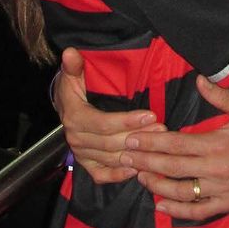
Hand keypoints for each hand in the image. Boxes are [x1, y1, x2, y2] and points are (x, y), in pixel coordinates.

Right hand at [55, 46, 165, 183]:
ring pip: (112, 158)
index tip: (151, 115)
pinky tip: (138, 170)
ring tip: (159, 144)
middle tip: (162, 129)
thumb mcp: (73, 74)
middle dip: (138, 136)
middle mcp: (76, 139)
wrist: (66, 105)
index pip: (103, 124)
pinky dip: (119, 175)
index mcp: (74, 118)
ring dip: (136, 154)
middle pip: (111, 143)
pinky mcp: (87, 164)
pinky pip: (102, 175)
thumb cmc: (75, 87)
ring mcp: (81, 154)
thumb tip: (70, 52)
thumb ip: (74, 65)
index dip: (127, 121)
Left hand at [128, 75, 228, 220]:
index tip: (133, 140)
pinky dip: (178, 211)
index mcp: (218, 143)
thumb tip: (198, 80)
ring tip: (139, 177)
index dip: (152, 142)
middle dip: (146, 161)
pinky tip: (161, 206)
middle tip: (126, 157)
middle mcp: (216, 169)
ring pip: (181, 191)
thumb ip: (219, 95)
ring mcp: (222, 189)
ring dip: (157, 185)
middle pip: (172, 167)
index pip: (176, 144)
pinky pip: (199, 211)